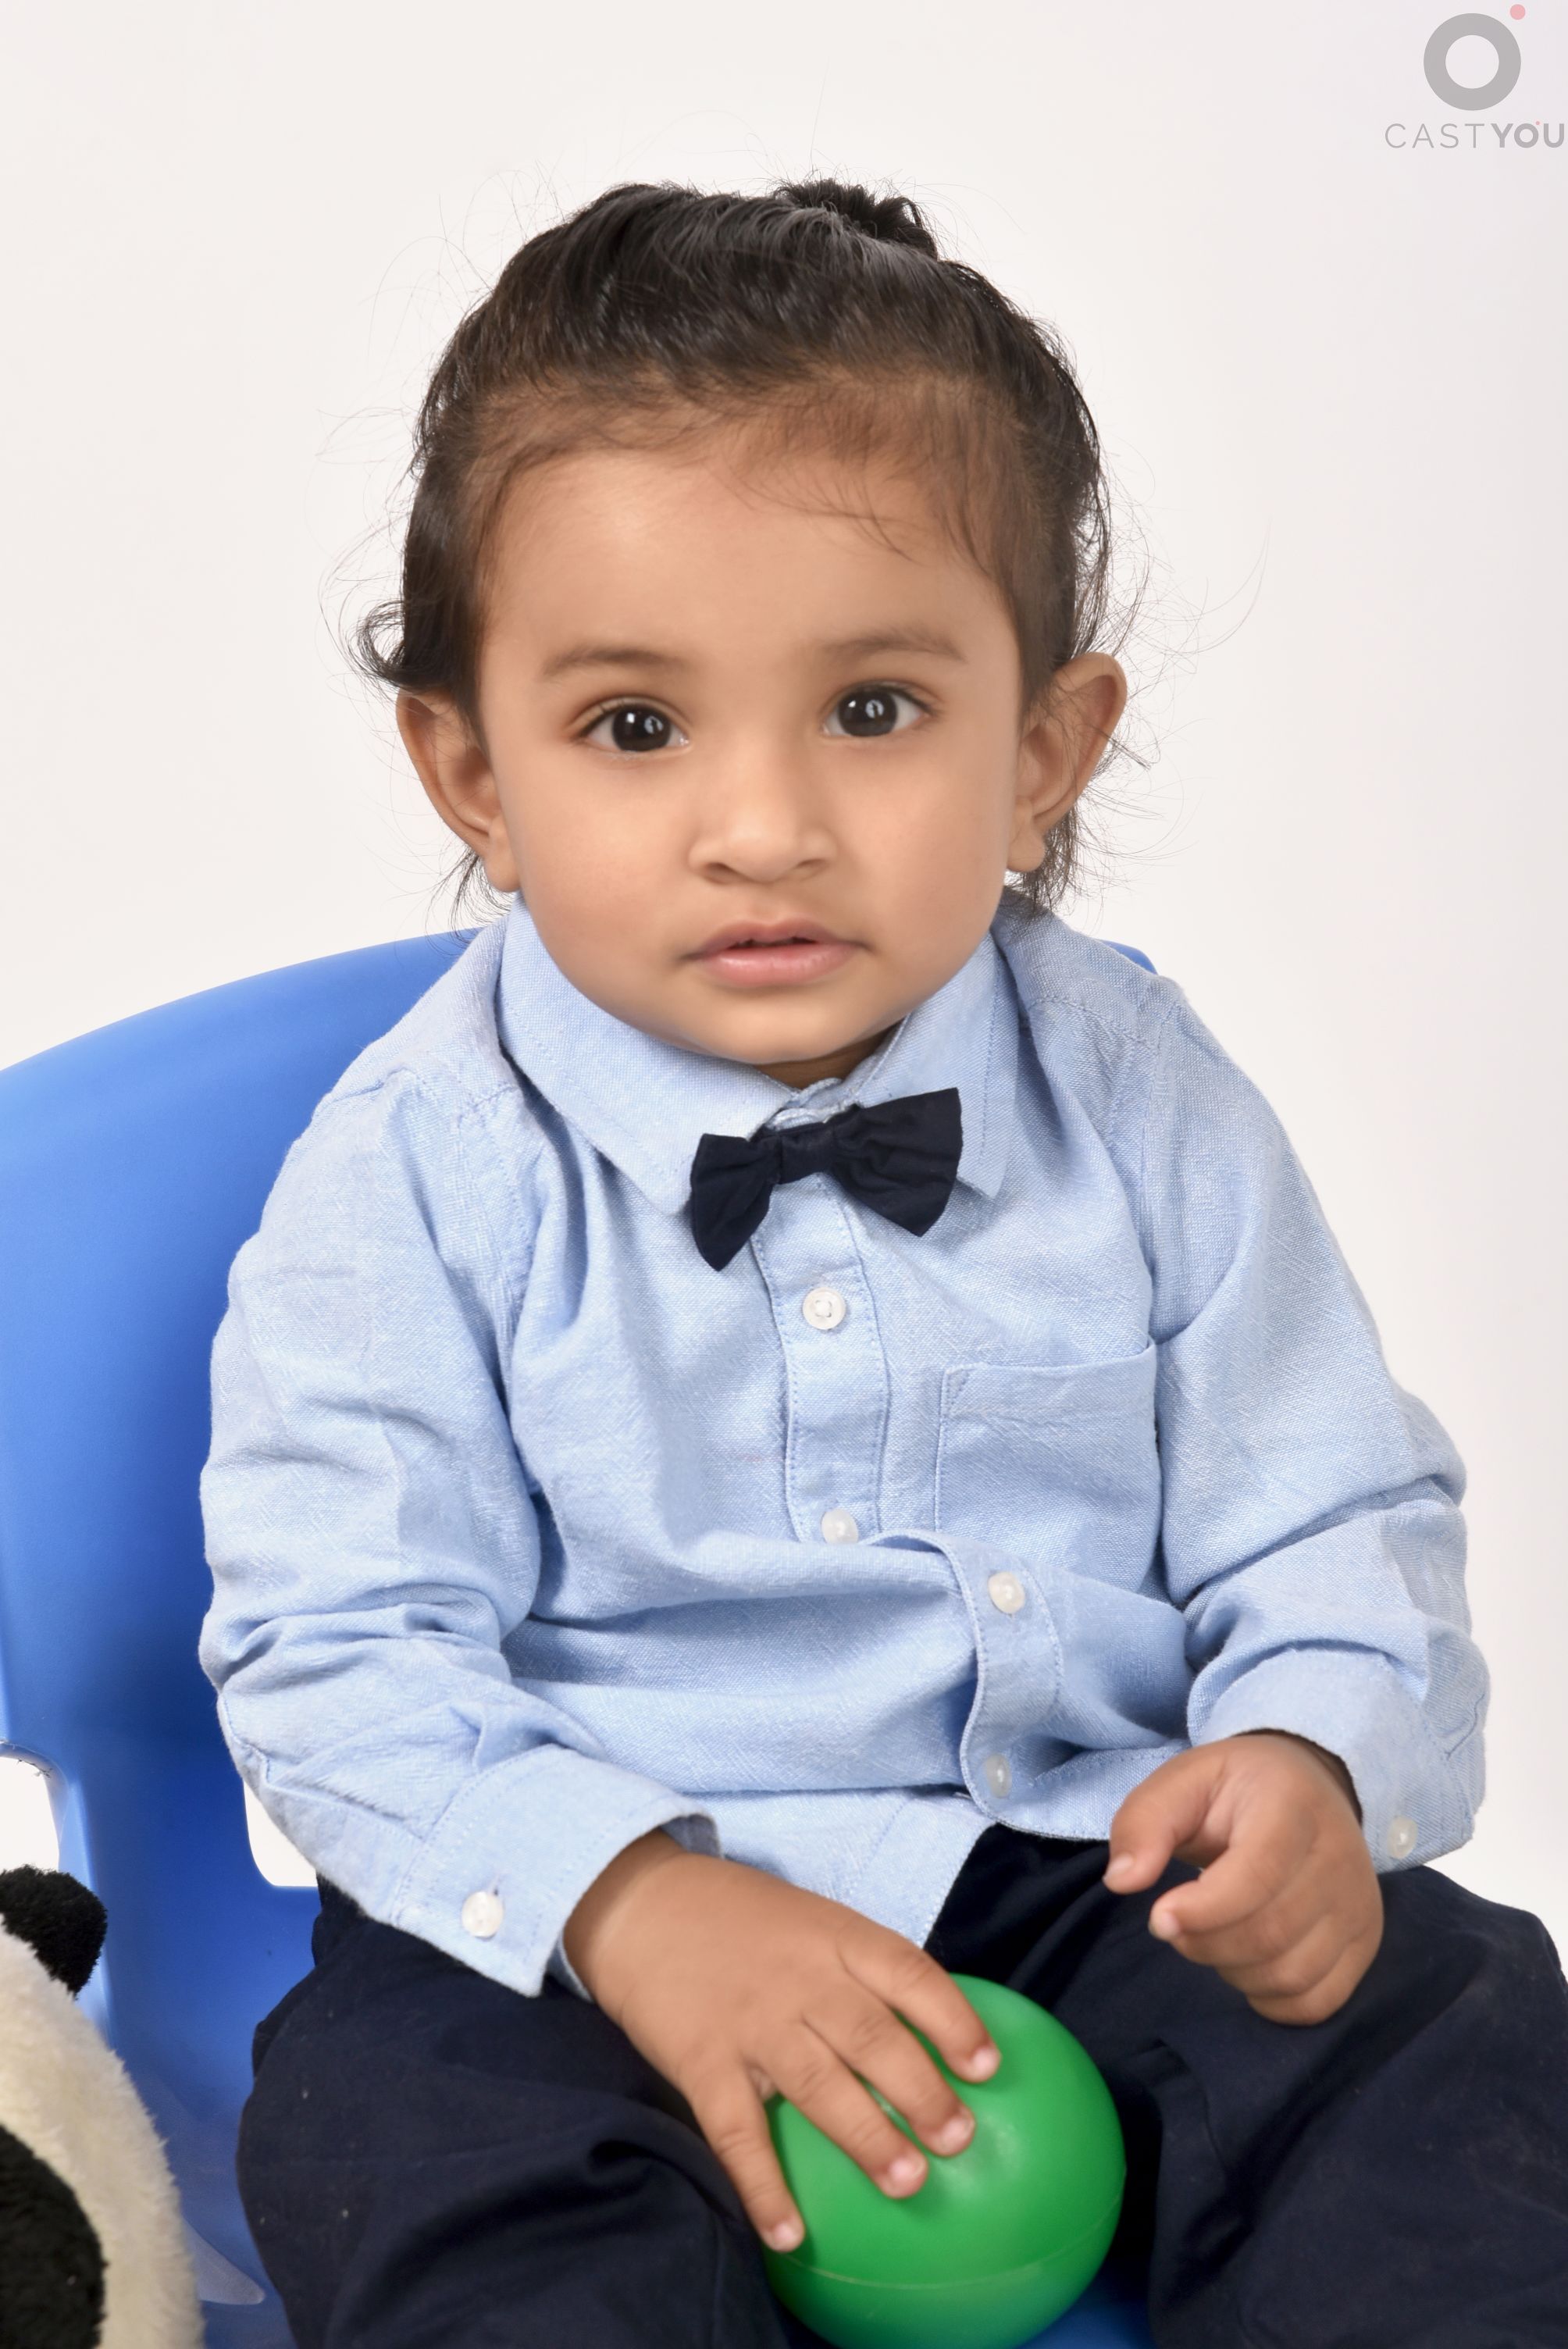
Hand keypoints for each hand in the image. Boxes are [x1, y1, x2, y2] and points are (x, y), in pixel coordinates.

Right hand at [563, 1830, 999, 2251]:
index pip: (908, 1973)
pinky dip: (763, 2185)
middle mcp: (799, 1978)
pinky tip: (788, 2231)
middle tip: (959, 2139)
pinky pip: (736, 2131)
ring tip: (908, 2182)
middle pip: (872, 2036)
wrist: (641, 1904)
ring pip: (818, 2083)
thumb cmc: (739, 1919)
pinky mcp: (701, 2060)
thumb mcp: (809, 1920)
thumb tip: (925, 2029)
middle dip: (921, 2091)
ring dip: (866, 2136)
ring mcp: (750, 2021)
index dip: (953, 2019)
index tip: (988, 2066)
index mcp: (834, 1936)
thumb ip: (856, 1967)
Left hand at [1101, 1730, 1383, 2023]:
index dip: (1204, 1910)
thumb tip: (1122, 1881)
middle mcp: (1340, 1856)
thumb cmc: (1234, 1790)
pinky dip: (1271, 1999)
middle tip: (1177, 1924)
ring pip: (1293, 1974)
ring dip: (1234, 1971)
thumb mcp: (1181, 1782)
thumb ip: (1144, 1823)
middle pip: (1271, 1933)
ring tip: (1212, 1936)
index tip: (1159, 1918)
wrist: (1308, 1787)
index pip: (1259, 1875)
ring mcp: (1359, 1904)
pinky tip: (1246, 1964)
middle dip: (1206, 1943)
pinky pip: (1318, 2001)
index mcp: (1292, 1805)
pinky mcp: (1366, 1942)